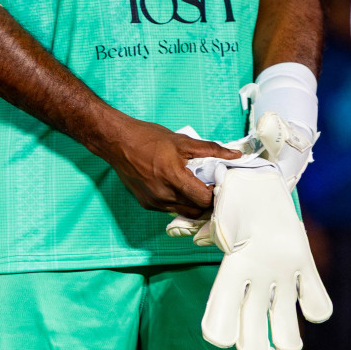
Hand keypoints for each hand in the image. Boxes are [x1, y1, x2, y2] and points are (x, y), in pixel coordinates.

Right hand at [100, 116, 238, 218]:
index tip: (218, 182)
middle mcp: (164, 195)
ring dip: (192, 203)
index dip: (216, 192)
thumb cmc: (146, 137)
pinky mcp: (146, 203)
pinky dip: (177, 201)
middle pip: (198, 210)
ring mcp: (154, 202)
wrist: (115, 141)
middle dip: (206, 199)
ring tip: (192, 186)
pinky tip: (175, 186)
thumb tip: (235, 156)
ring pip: (185, 212)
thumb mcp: (181, 140)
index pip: (206, 199)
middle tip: (208, 185)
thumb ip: (211, 149)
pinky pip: (170, 209)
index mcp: (174, 178)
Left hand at [201, 165, 332, 349]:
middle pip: (254, 335)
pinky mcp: (306, 265)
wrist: (260, 180)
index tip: (217, 336)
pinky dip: (312, 310)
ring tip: (279, 338)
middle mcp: (261, 272)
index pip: (222, 312)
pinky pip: (318, 305)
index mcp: (234, 263)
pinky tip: (298, 304)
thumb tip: (184, 237)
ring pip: (288, 330)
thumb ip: (203, 238)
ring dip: (284, 340)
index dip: (219, 331)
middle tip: (248, 345)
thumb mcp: (214, 228)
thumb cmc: (230, 206)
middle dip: (251, 348)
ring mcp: (286, 271)